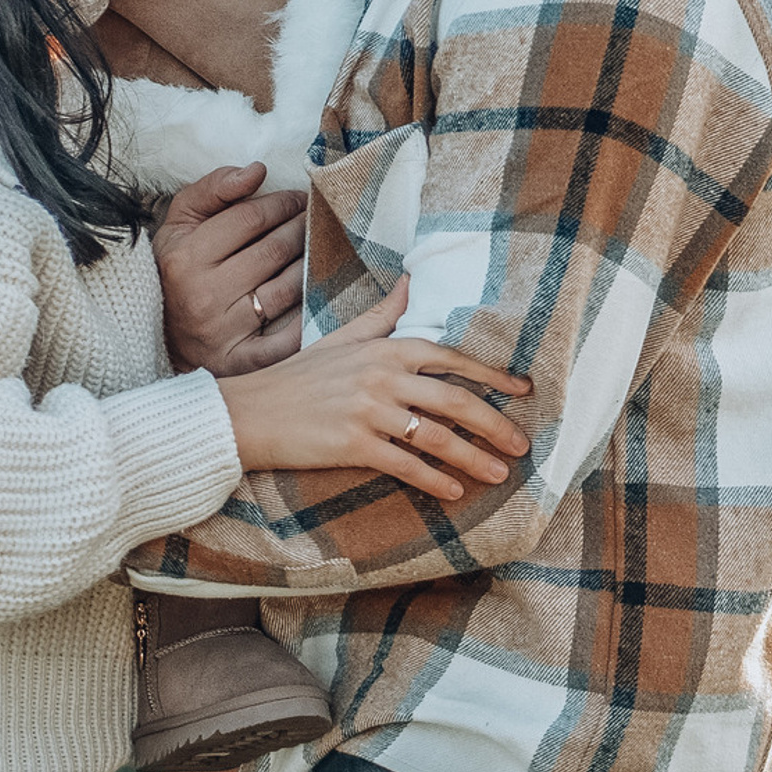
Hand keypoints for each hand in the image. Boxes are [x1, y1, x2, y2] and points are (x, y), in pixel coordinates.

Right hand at [156, 163, 306, 374]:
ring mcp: (223, 331)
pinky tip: (319, 301)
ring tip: (318, 251)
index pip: (250, 219)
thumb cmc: (175, 269)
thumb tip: (257, 171)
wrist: (154, 333)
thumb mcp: (180, 223)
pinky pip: (284, 343)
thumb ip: (214, 190)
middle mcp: (205, 294)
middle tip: (316, 219)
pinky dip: (307, 323)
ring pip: (286, 290)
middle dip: (301, 229)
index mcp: (188, 256)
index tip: (299, 199)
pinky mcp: (238, 361)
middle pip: (273, 252)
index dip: (282, 204)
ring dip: (310, 267)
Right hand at [217, 282, 531, 501]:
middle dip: (494, 424)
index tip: (522, 392)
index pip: (450, 358)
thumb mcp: (342, 338)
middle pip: (454, 400)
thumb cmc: (298, 377)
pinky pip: (406, 464)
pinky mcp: (353, 445)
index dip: (491, 376)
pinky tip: (454, 492)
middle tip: (521, 445)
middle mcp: (382, 376)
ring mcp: (368, 411)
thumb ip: (383, 315)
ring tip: (499, 474)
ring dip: (474, 458)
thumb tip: (411, 280)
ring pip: (437, 437)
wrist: (248, 412)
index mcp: (384, 349)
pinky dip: (434, 480)